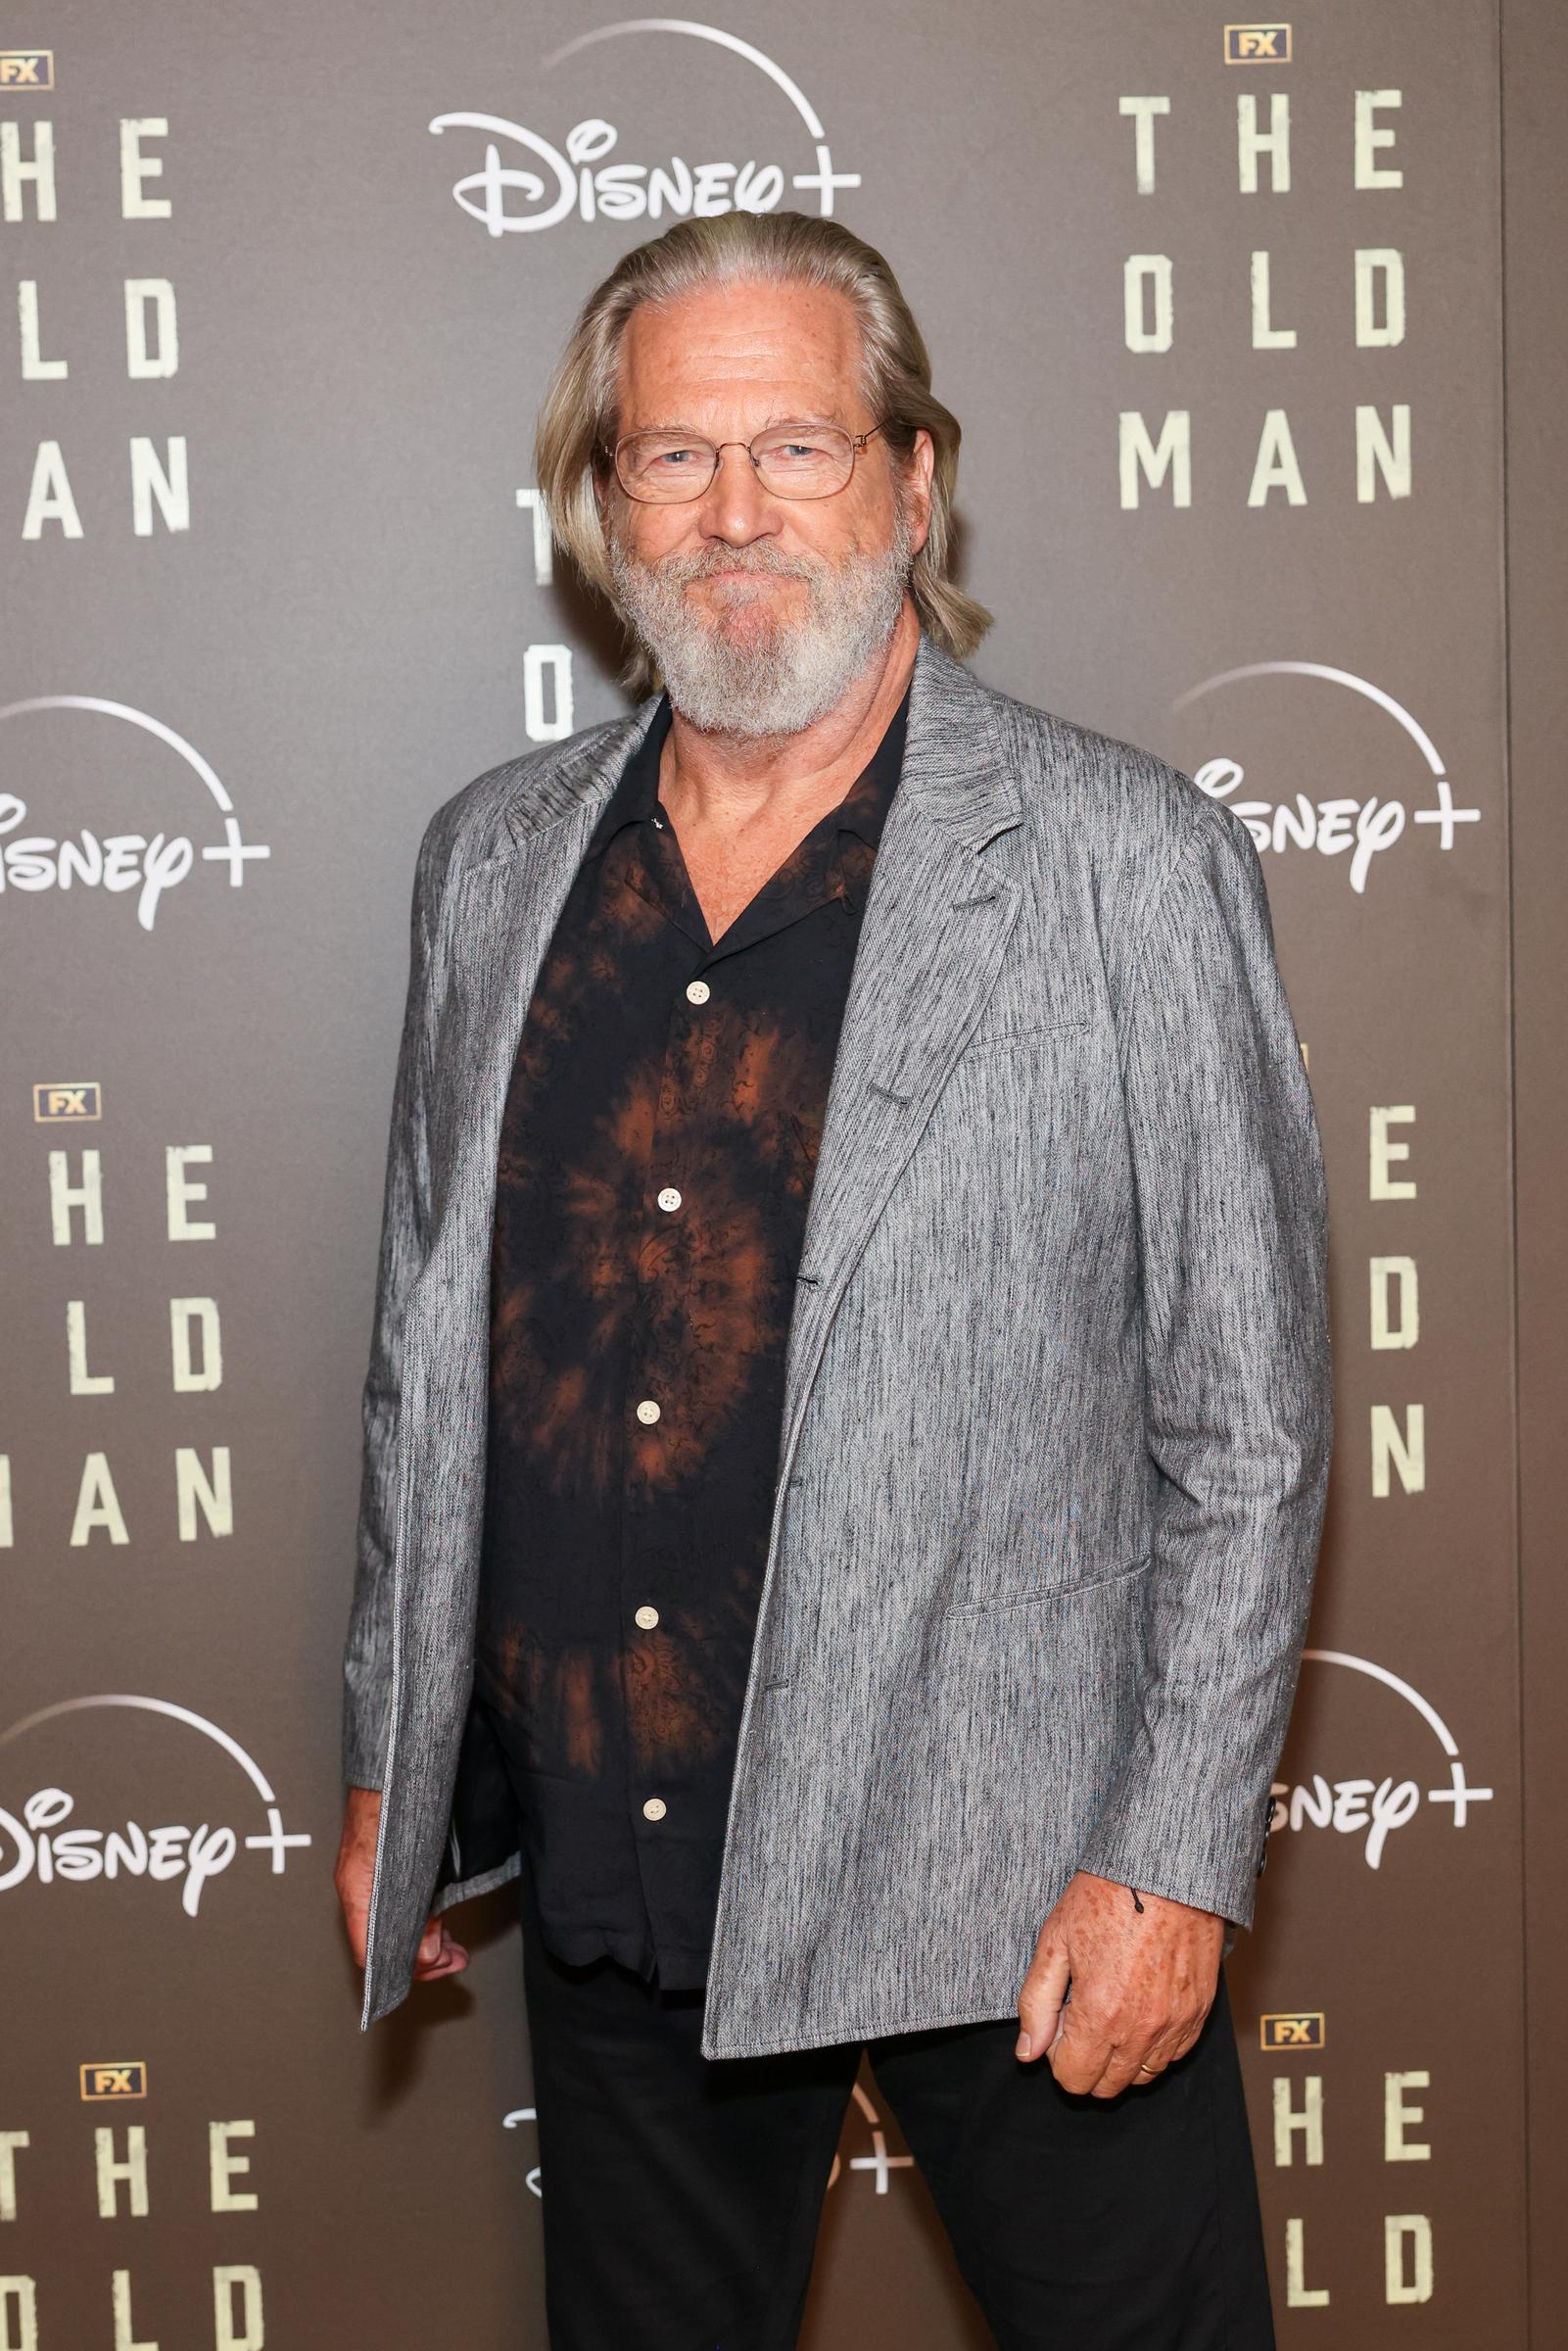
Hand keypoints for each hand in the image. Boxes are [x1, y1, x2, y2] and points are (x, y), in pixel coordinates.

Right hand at [334, 1786, 469, 1984]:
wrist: (392, 1760)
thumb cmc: (396, 1800)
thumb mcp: (420, 1864)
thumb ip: (425, 1911)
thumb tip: (429, 1953)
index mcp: (359, 1887)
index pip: (370, 1953)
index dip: (403, 1970)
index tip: (435, 1969)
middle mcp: (359, 1885)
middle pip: (384, 1944)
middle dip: (424, 1957)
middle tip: (455, 1958)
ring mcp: (368, 1876)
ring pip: (393, 1925)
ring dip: (426, 1939)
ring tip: (454, 1946)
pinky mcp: (383, 1865)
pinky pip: (398, 1904)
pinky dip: (421, 1917)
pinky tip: (441, 1919)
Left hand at [1014, 1869, 1222, 2096]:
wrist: (1168, 1867)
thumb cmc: (1108, 1894)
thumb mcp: (1055, 1940)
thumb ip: (1036, 2002)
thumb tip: (1027, 2053)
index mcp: (1100, 2014)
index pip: (1074, 2079)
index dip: (1057, 2055)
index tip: (1060, 2020)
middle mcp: (1142, 2029)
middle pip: (1107, 2086)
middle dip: (1087, 2059)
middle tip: (1083, 2012)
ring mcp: (1176, 2023)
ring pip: (1143, 2075)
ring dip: (1121, 2056)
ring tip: (1113, 2006)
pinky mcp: (1200, 2011)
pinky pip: (1174, 2054)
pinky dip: (1154, 2044)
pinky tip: (1141, 2005)